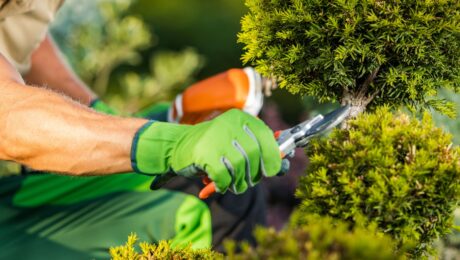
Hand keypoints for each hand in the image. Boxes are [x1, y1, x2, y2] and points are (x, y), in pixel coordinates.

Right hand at [131, 109, 281, 193]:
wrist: (175, 145)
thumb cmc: (211, 146)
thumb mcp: (234, 140)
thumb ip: (257, 147)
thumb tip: (284, 159)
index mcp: (240, 118)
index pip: (266, 137)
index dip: (273, 156)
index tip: (273, 170)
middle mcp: (229, 124)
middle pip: (255, 155)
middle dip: (254, 174)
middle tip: (248, 182)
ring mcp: (216, 137)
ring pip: (241, 168)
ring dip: (238, 182)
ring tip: (232, 184)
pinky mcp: (205, 153)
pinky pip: (225, 177)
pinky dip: (223, 185)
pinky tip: (217, 184)